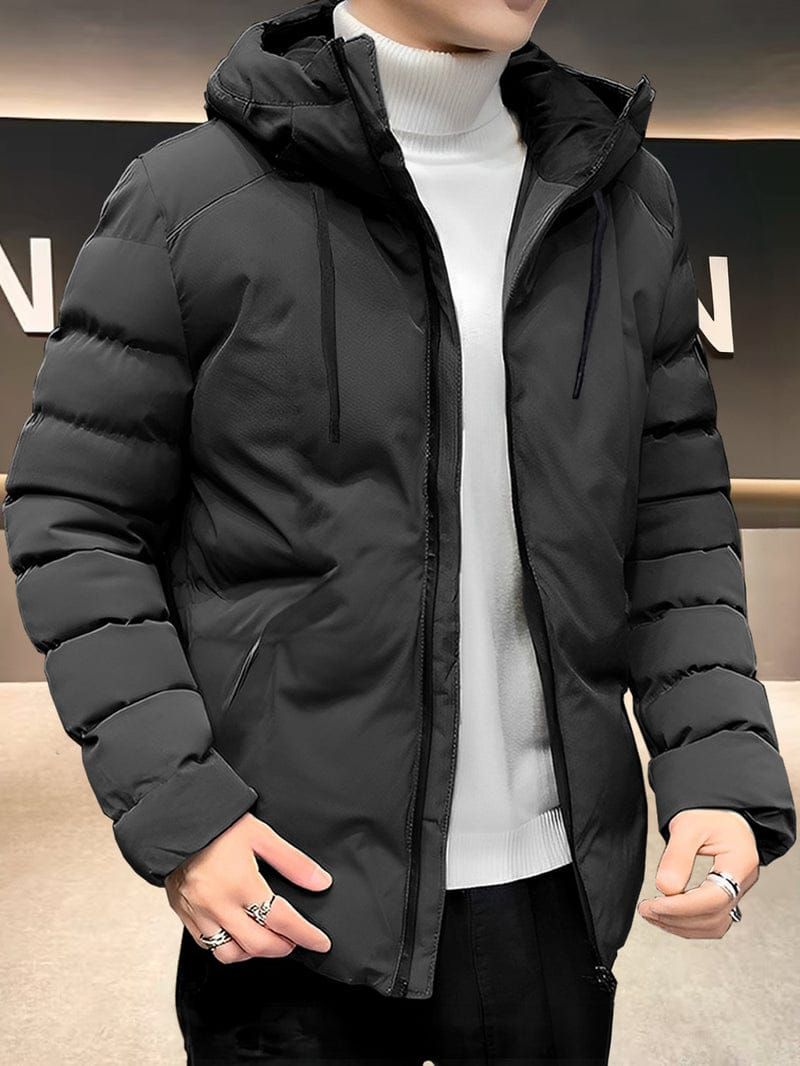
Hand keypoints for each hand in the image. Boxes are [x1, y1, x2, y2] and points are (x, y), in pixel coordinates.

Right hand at [165, 812, 332, 962]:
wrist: (176, 819)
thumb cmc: (218, 824)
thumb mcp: (261, 835)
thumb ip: (292, 862)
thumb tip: (320, 882)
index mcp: (241, 883)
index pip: (281, 920)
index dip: (306, 935)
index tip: (320, 942)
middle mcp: (218, 903)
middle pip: (258, 945)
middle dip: (283, 947)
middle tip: (296, 940)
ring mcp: (198, 912)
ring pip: (230, 954)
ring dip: (254, 952)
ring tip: (268, 939)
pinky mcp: (184, 914)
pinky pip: (207, 945)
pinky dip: (227, 947)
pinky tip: (238, 934)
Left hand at [637, 808, 759, 938]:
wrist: (720, 811)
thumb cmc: (709, 813)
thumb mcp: (688, 825)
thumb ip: (677, 856)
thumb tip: (664, 888)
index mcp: (740, 862)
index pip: (714, 898)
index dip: (682, 906)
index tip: (655, 905)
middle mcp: (743, 881)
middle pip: (713, 916)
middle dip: (676, 918)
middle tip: (646, 910)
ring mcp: (737, 891)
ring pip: (714, 925)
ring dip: (681, 926)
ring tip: (652, 915)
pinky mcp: (727, 896)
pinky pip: (711, 921)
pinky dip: (689, 924)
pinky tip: (668, 916)